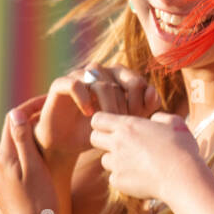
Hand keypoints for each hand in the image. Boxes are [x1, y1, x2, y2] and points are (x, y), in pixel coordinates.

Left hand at [0, 101, 67, 213]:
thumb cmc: (41, 204)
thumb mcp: (35, 169)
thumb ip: (24, 141)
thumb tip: (16, 113)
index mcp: (4, 161)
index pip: (12, 122)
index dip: (30, 108)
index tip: (49, 102)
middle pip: (12, 136)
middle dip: (30, 123)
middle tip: (53, 114)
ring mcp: (0, 183)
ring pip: (14, 152)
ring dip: (29, 141)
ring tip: (51, 136)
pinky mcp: (6, 194)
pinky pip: (16, 168)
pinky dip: (28, 159)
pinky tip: (44, 163)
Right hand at [37, 65, 160, 160]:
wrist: (67, 142)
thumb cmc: (98, 129)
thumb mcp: (124, 121)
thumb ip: (143, 107)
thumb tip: (153, 92)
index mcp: (117, 76)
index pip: (137, 81)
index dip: (140, 102)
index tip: (134, 121)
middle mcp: (99, 71)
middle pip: (120, 82)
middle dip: (124, 106)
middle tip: (121, 124)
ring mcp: (79, 75)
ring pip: (101, 82)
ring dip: (107, 104)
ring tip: (106, 121)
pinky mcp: (60, 83)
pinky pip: (75, 84)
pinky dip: (84, 99)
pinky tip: (88, 114)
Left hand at [89, 111, 204, 203]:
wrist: (181, 176)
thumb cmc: (181, 148)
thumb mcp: (175, 123)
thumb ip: (160, 118)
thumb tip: (154, 120)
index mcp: (128, 125)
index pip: (98, 119)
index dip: (104, 122)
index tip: (115, 127)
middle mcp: (117, 143)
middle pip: (93, 138)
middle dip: (103, 140)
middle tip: (121, 144)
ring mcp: (116, 163)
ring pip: (104, 160)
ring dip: (116, 160)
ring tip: (136, 163)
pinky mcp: (118, 181)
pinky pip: (114, 178)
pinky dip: (124, 178)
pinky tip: (141, 177)